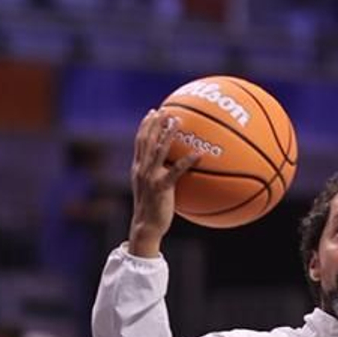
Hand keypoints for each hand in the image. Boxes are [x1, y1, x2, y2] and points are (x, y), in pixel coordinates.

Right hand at [128, 107, 204, 254]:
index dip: (145, 125)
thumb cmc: (152, 209)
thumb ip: (158, 174)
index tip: (152, 112)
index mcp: (138, 167)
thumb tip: (172, 165)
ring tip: (177, 120)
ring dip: (168, 134)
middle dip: (155, 123)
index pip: (140, 141)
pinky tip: (199, 154)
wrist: (146, 226)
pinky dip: (187, 161)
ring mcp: (150, 177)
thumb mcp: (151, 188)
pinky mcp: (161, 187)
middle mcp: (142, 169)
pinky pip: (176, 171)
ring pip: (158, 150)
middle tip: (164, 110)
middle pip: (147, 140)